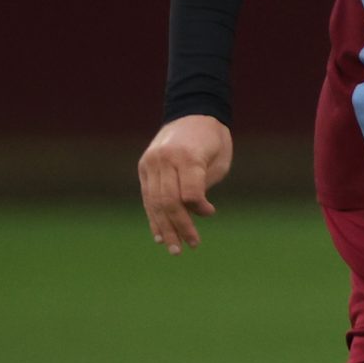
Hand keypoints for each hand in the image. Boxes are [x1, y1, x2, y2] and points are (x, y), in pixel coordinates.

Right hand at [138, 114, 232, 253]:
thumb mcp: (219, 161)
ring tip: (175, 249)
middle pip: (169, 201)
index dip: (199, 208)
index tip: (211, 212)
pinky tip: (159, 235)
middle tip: (192, 246)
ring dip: (165, 228)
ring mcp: (151, 163)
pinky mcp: (144, 167)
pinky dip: (154, 217)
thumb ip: (203, 187)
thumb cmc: (214, 140)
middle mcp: (164, 159)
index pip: (189, 192)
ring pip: (155, 202)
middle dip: (180, 226)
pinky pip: (148, 197)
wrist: (193, 113)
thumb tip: (194, 213)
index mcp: (187, 156)